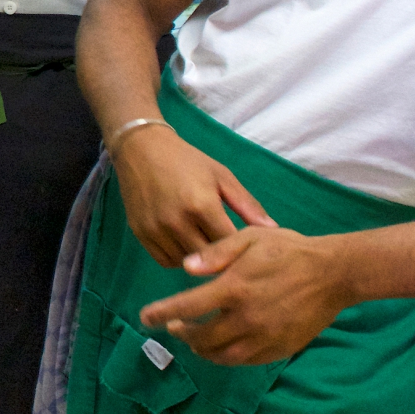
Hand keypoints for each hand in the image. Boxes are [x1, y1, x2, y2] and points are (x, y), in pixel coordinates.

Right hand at [111, 127, 274, 265]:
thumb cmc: (187, 161)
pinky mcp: (141, 234)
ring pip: (187, 264)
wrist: (141, 149)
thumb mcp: (222, 176)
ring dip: (200, 260)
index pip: (229, 243)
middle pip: (209, 258)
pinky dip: (180, 258)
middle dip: (222, 257)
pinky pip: (166, 261)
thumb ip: (247, 205)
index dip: (240, 248)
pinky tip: (187, 244)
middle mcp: (177, 221)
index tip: (246, 246)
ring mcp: (156, 230)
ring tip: (207, 243)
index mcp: (201, 205)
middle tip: (229, 250)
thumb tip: (273, 229)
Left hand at [139, 227, 353, 364]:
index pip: (187, 307)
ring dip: (203, 350)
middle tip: (175, 326)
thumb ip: (215, 254)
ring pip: (222, 356)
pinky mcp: (280, 348)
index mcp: (234, 288)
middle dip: (182, 334)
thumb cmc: (288, 250)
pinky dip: (228, 356)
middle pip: (201, 338)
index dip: (161, 314)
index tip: (145, 318)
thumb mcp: (249, 238)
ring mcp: (264, 336)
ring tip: (195, 340)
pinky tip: (223, 346)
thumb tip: (184, 268)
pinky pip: (246, 361)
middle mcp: (246, 317)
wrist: (334, 273)